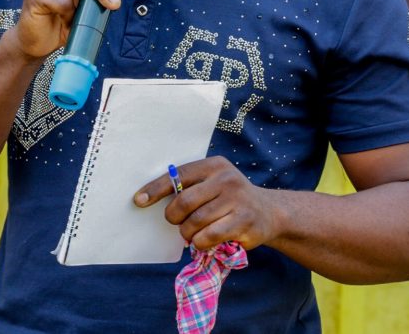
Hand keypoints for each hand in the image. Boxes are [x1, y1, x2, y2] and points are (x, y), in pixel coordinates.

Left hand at [134, 156, 279, 250]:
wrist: (270, 212)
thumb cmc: (231, 199)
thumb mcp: (214, 183)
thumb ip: (191, 187)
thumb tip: (150, 198)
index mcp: (214, 165)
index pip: (178, 176)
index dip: (156, 188)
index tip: (139, 200)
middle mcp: (226, 179)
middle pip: (184, 201)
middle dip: (174, 217)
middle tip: (177, 223)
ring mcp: (237, 200)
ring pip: (195, 222)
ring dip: (188, 233)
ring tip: (192, 234)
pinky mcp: (244, 221)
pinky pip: (209, 236)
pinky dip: (200, 243)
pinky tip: (204, 241)